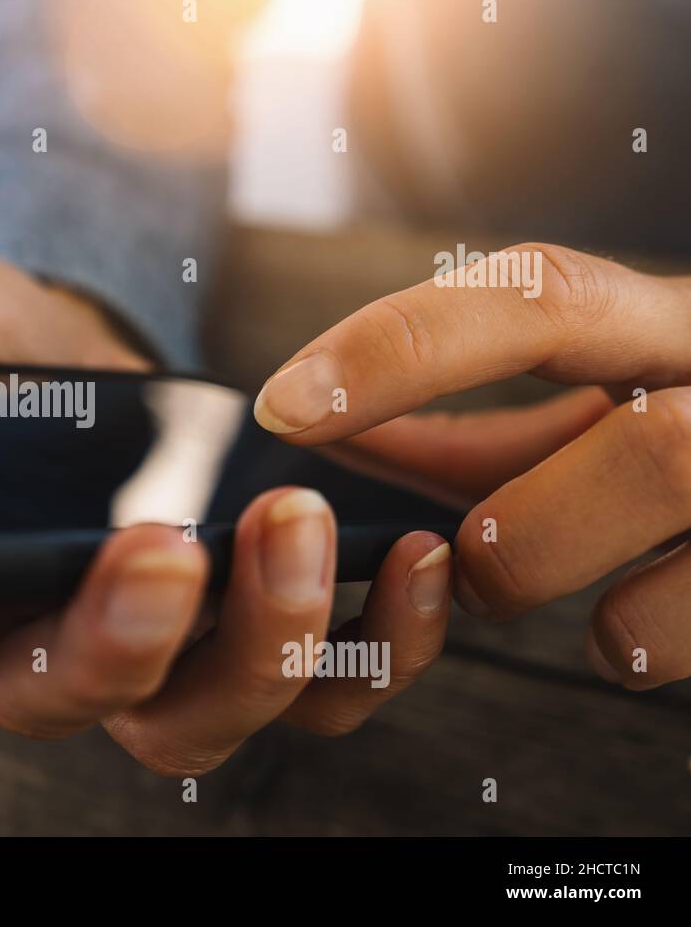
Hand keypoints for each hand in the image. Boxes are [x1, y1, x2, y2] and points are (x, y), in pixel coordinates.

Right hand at [0, 244, 452, 774]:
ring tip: (294, 528)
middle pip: (54, 702)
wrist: (81, 352)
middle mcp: (27, 640)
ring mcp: (147, 649)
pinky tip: (406, 559)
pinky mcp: (245, 629)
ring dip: (256, 642)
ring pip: (193, 720)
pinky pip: (316, 688)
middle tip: (153, 547)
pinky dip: (369, 644)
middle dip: (111, 642)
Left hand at [252, 242, 690, 689]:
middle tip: (458, 568)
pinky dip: (639, 642)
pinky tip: (615, 636)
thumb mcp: (585, 405)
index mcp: (676, 325)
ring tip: (520, 590)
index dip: (402, 346)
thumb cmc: (674, 440)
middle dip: (524, 529)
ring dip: (572, 577)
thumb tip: (317, 418)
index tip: (286, 403)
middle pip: (652, 447)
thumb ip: (463, 420)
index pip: (538, 296)